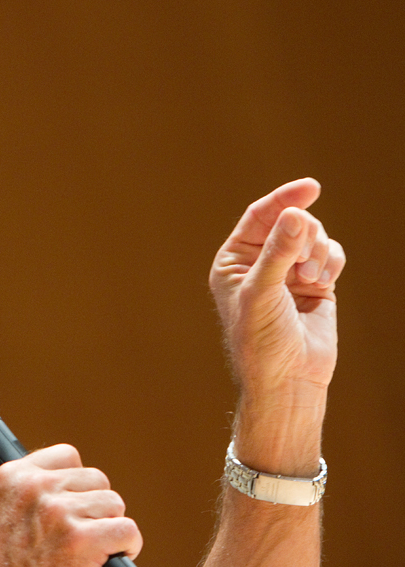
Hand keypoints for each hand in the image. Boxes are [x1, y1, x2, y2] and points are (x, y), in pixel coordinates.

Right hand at [0, 444, 140, 566]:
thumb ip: (27, 494)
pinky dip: (129, 545)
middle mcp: (36, 487)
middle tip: (84, 533)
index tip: (75, 504)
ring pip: (114, 503)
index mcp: (13, 476)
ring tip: (96, 548)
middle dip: (96, 506)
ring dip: (111, 526)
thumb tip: (68, 489)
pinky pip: (126, 530)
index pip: (67, 456)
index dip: (77, 482)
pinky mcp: (81, 540)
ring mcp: (59, 512)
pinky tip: (116, 556)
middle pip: (96, 479)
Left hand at [210, 178, 344, 396]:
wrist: (287, 379)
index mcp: (234, 260)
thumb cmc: (261, 340)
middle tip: (304, 266)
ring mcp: (288, 272)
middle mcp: (260, 262)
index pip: (259, 216)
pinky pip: (330, 254)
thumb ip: (278, 252)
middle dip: (305, 236)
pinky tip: (324, 283)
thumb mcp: (263, 292)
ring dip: (319, 252)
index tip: (311, 187)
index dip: (284, 199)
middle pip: (292, 221)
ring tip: (311, 280)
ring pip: (314, 236)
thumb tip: (295, 214)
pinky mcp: (315, 283)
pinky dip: (332, 263)